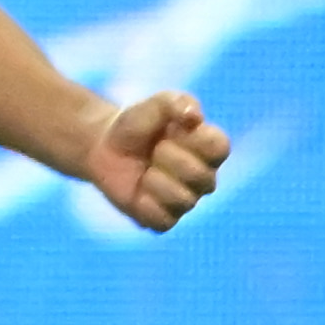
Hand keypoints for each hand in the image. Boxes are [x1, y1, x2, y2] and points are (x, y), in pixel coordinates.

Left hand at [86, 86, 222, 229]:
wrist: (104, 146)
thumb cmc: (138, 124)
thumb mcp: (155, 105)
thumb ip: (176, 103)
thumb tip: (194, 118)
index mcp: (211, 149)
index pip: (220, 149)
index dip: (193, 140)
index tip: (172, 131)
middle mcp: (204, 177)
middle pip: (202, 177)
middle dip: (168, 159)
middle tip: (153, 150)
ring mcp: (186, 199)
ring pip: (185, 201)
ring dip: (156, 182)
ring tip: (145, 171)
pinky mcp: (163, 218)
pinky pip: (163, 221)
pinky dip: (145, 205)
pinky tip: (137, 192)